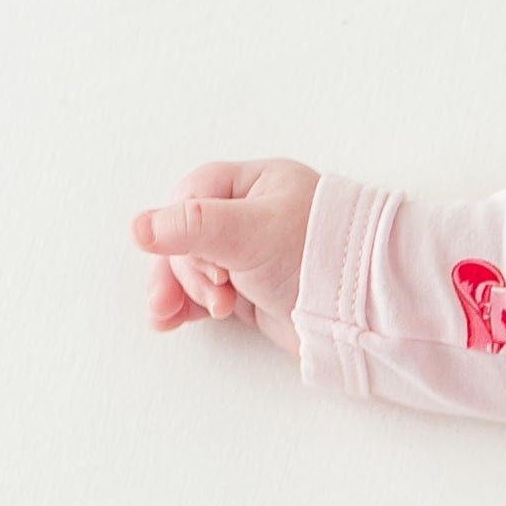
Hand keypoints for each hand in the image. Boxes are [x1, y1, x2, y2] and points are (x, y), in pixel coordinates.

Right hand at [131, 159, 317, 356]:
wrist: (366, 313)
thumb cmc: (320, 256)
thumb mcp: (250, 231)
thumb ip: (193, 226)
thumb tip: (139, 228)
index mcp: (255, 185)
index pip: (192, 197)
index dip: (184, 228)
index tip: (205, 258)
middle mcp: (251, 217)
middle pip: (187, 236)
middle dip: (185, 268)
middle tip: (214, 293)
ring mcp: (250, 257)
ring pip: (192, 267)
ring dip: (178, 290)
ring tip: (168, 315)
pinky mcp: (254, 292)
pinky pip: (206, 294)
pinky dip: (187, 306)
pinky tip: (169, 319)